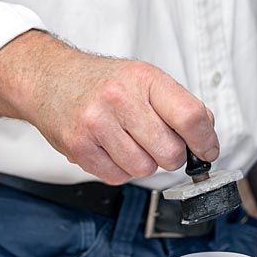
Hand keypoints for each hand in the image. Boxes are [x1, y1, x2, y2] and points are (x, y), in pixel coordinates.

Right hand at [0, 30, 218, 184]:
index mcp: (144, 79)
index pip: (190, 116)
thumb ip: (177, 105)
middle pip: (170, 152)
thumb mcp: (144, 78)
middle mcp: (120, 99)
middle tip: (160, 145)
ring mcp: (96, 124)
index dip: (206, 141)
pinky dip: (120, 170)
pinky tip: (110, 149)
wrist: (49, 79)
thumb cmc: (103, 83)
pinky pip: (117, 177)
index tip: (207, 151)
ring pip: (144, 169)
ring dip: (143, 163)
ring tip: (128, 143)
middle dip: (171, 156)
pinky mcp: (79, 147)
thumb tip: (206, 138)